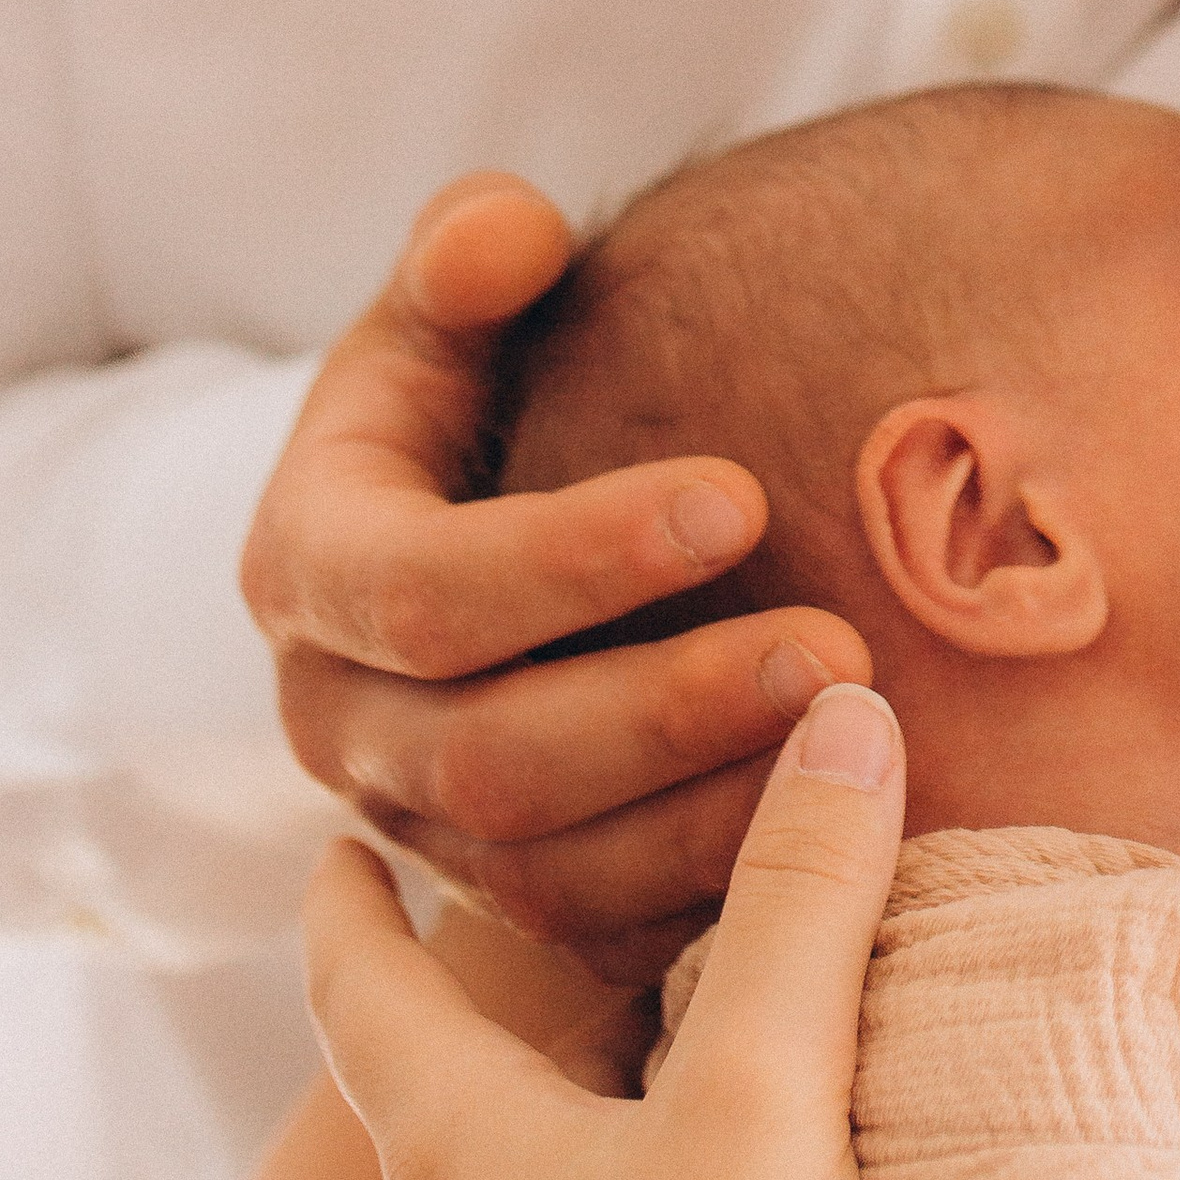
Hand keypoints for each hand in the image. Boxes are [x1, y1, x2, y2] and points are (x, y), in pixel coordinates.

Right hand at [244, 172, 873, 981]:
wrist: (503, 531)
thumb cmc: (491, 387)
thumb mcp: (460, 307)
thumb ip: (472, 255)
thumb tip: (504, 233)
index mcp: (310, 569)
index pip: (424, 594)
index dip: (578, 555)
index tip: (743, 494)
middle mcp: (344, 724)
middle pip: (490, 761)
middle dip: (670, 709)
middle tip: (840, 648)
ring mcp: (423, 836)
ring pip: (550, 875)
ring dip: (716, 815)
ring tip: (868, 737)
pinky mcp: (514, 907)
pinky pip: (609, 946)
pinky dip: (725, 898)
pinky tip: (852, 836)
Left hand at [301, 683, 906, 1179]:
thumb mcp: (771, 1095)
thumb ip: (807, 898)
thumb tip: (847, 710)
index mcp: (453, 1163)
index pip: (363, 991)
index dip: (351, 901)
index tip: (338, 836)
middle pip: (434, 1116)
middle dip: (477, 1026)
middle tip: (525, 952)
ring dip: (553, 1160)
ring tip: (632, 1105)